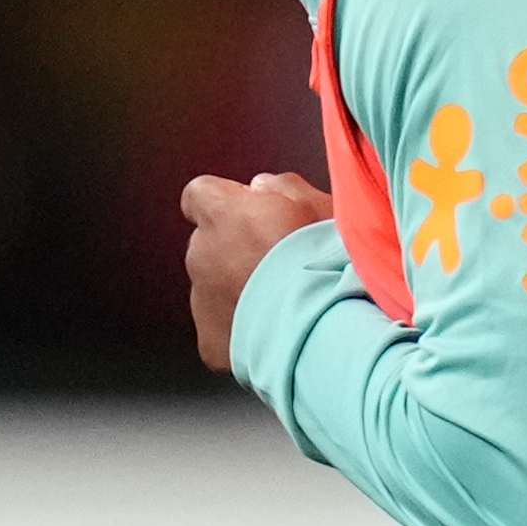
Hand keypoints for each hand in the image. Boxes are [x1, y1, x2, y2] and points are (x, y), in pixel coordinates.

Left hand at [182, 171, 334, 371]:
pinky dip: (242, 328)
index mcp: (222, 215)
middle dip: (237, 250)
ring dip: (240, 289)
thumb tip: (263, 186)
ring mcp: (202, 299)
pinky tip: (275, 329)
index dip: (224, 202)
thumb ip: (283, 187)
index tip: (247, 212)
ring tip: (283, 301)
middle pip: (209, 244)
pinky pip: (221, 328)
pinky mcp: (210, 339)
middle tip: (280, 264)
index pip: (200, 194)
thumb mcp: (319, 204)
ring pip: (214, 287)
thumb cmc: (326, 260)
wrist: (323, 322)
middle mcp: (201, 253)